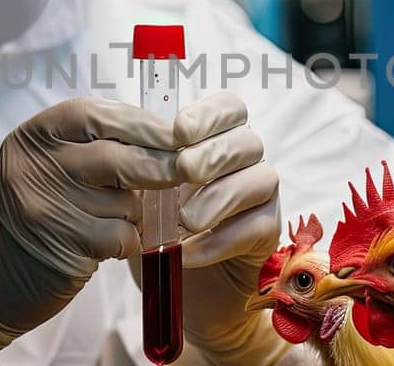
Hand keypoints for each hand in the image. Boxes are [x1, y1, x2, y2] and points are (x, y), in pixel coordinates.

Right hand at [0, 95, 252, 362]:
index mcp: (36, 135)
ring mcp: (46, 208)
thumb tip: (162, 135)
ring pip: (125, 202)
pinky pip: (119, 238)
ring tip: (114, 218)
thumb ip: (90, 145)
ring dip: (136, 212)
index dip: (144, 124)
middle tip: (188, 169)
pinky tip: (107, 245)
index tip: (181, 132)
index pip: (100, 116)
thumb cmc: (23, 211)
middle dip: (161, 165)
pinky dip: (126, 241)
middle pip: (119, 157)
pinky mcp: (61, 248)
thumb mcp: (43, 163)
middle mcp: (37, 166)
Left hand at [131, 93, 283, 362]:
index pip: (230, 108)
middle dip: (213, 153)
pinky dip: (221, 240)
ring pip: (260, 178)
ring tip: (185, 220)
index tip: (179, 131)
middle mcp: (246, 162)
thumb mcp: (142, 194)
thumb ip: (143, 168)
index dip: (209, 114)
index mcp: (216, 139)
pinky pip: (257, 227)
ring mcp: (261, 197)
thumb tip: (126, 146)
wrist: (181, 286)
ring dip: (219, 197)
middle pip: (247, 140)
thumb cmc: (160, 228)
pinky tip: (190, 253)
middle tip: (183, 171)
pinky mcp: (268, 234)